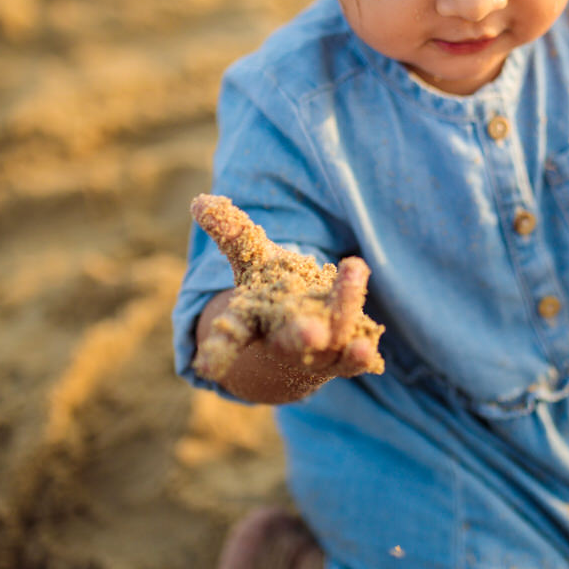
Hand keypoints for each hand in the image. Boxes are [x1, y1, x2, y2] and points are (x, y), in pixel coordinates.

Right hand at [190, 194, 383, 385]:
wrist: (304, 334)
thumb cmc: (273, 291)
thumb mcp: (251, 258)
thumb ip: (232, 233)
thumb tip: (200, 202)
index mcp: (252, 321)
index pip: (232, 336)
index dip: (219, 350)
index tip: (207, 367)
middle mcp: (283, 343)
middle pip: (288, 342)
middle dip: (300, 336)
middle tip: (310, 331)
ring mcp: (317, 353)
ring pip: (332, 337)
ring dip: (344, 309)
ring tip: (355, 270)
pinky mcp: (344, 356)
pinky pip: (354, 359)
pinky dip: (360, 355)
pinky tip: (368, 348)